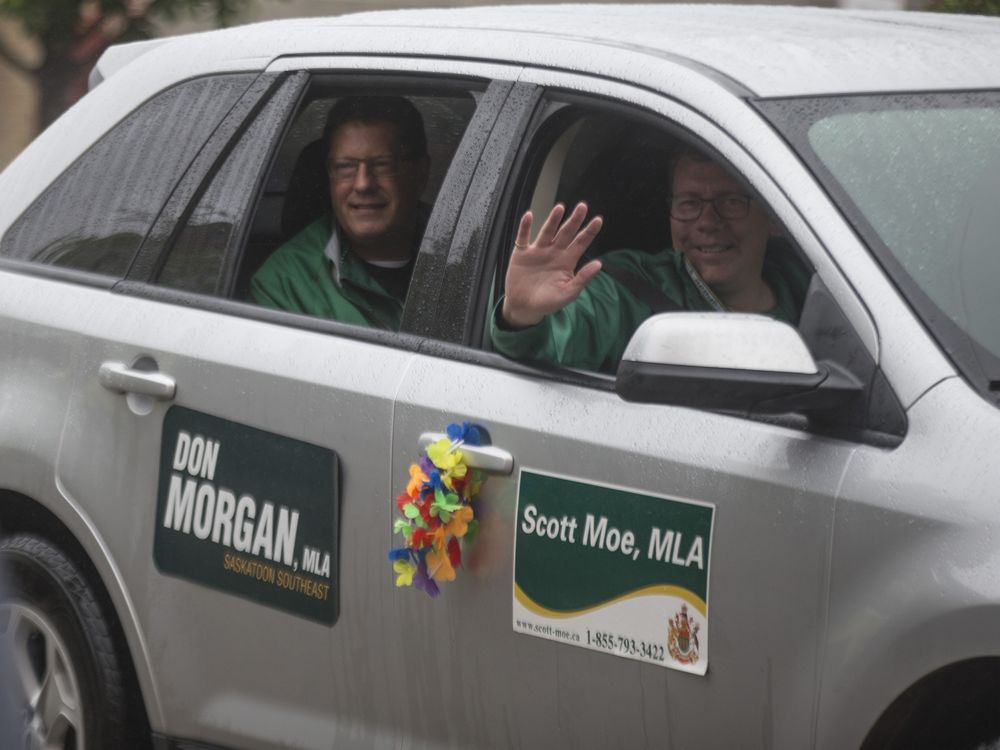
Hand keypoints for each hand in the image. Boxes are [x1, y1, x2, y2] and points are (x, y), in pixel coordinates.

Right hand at [501, 202, 602, 327]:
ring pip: (547, 231)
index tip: (598, 220)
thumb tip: (599, 264)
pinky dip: (525, 227)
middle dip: (574, 220)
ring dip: (553, 220)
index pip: (581, 243)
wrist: (524, 308)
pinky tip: (528, 215)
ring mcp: (538, 251)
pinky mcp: (522, 254)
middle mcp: (554, 252)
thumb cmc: (548, 302)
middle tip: (582, 207)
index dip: (589, 232)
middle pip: (566, 233)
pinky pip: (523, 237)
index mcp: (567, 261)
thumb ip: (583, 278)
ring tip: (560, 208)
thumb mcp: (568, 293)